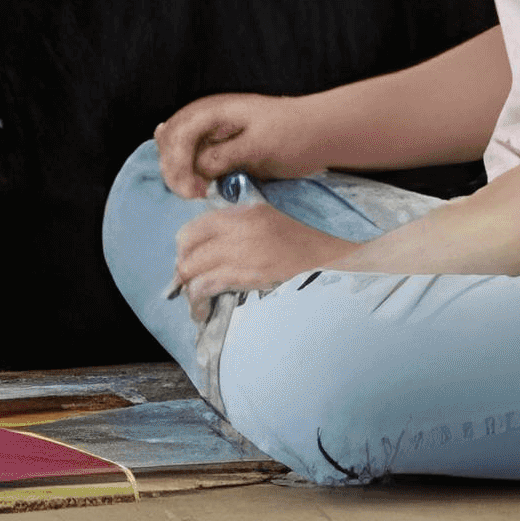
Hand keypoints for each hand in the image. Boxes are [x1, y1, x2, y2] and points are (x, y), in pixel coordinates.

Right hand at [153, 92, 323, 198]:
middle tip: (196, 195)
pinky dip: (184, 166)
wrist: (319, 131)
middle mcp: (207, 115)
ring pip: (173, 147)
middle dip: (174, 170)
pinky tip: (190, 178)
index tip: (195, 192)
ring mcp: (210, 127)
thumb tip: (197, 169)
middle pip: (169, 140)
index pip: (178, 135)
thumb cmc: (295, 135)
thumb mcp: (262, 146)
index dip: (178, 165)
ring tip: (198, 190)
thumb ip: (225, 155)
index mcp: (215, 110)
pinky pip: (188, 152)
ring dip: (177, 170)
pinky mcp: (217, 141)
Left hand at [172, 201, 353, 304]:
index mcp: (240, 214)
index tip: (187, 256)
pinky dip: (200, 299)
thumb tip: (206, 237)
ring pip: (194, 275)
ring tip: (195, 298)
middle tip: (188, 279)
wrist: (336, 251)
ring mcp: (243, 256)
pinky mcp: (251, 278)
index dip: (183, 247)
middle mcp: (237, 232)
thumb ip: (235, 220)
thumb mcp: (267, 213)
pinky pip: (210, 287)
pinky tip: (203, 307)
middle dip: (183, 270)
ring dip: (190, 288)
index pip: (191, 230)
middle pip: (187, 254)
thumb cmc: (304, 233)